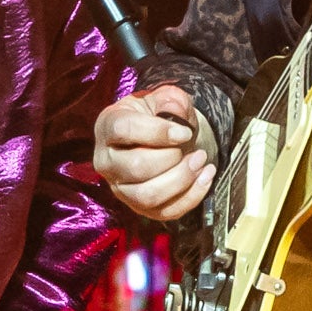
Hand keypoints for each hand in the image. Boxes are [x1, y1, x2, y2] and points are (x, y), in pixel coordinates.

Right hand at [93, 82, 216, 222]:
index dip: (158, 132)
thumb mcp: (164, 99)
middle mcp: (107, 161)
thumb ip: (170, 101)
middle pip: (136, 167)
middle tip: (196, 150)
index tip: (184, 132)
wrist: (163, 137)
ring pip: (147, 195)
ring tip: (200, 162)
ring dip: (181, 180)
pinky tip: (204, 177)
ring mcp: (120, 188)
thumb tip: (176, 112)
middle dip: (173, 159)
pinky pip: (163, 212)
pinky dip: (191, 197)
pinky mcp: (138, 207)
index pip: (124, 131)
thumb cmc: (158, 116)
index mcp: (108, 126)